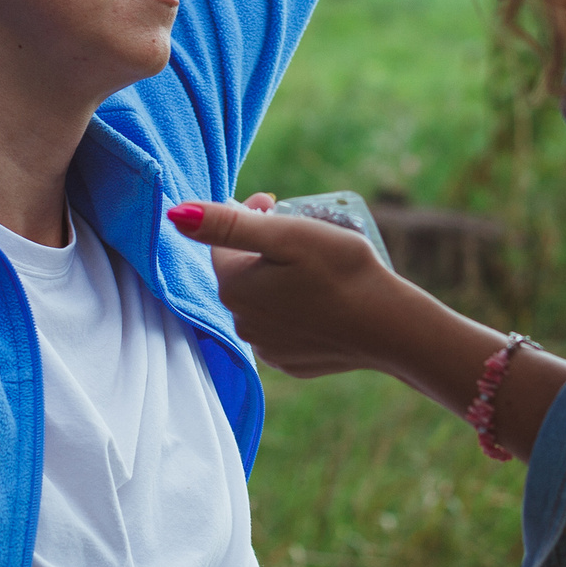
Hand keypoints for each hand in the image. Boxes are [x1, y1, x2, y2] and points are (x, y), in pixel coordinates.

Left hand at [170, 194, 415, 376]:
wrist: (389, 328)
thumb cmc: (342, 272)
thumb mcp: (287, 235)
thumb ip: (229, 225)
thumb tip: (176, 213)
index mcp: (234, 287)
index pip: (223, 242)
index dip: (249, 218)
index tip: (278, 204)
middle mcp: (241, 322)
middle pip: (242, 273)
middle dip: (264, 251)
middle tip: (304, 236)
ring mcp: (266, 347)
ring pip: (263, 302)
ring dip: (279, 282)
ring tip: (317, 270)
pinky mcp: (290, 363)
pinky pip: (283, 328)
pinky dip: (296, 312)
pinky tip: (323, 303)